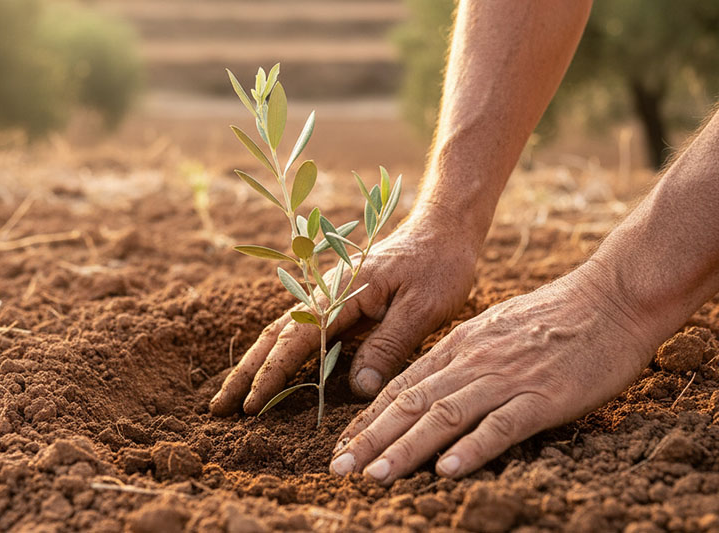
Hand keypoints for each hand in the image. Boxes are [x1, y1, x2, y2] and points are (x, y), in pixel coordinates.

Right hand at [210, 215, 479, 416]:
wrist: (443, 230)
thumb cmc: (438, 266)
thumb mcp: (423, 307)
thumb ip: (390, 345)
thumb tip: (358, 389)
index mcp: (342, 293)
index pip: (297, 339)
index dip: (271, 374)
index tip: (250, 406)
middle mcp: (326, 293)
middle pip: (274, 336)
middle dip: (245, 372)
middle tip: (216, 408)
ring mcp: (329, 296)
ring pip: (282, 333)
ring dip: (255, 364)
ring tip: (232, 396)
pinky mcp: (339, 303)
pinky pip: (301, 331)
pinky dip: (278, 353)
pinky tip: (270, 371)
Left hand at [329, 262, 655, 483]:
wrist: (610, 298)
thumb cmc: (552, 317)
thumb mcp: (492, 329)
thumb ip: (461, 358)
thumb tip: (430, 388)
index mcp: (458, 346)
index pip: (401, 387)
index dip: (368, 420)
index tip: (343, 447)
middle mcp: (472, 362)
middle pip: (411, 404)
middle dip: (371, 439)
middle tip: (338, 468)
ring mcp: (506, 379)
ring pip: (445, 416)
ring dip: (407, 448)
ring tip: (375, 475)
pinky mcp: (543, 396)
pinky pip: (502, 425)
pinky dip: (472, 448)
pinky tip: (448, 470)